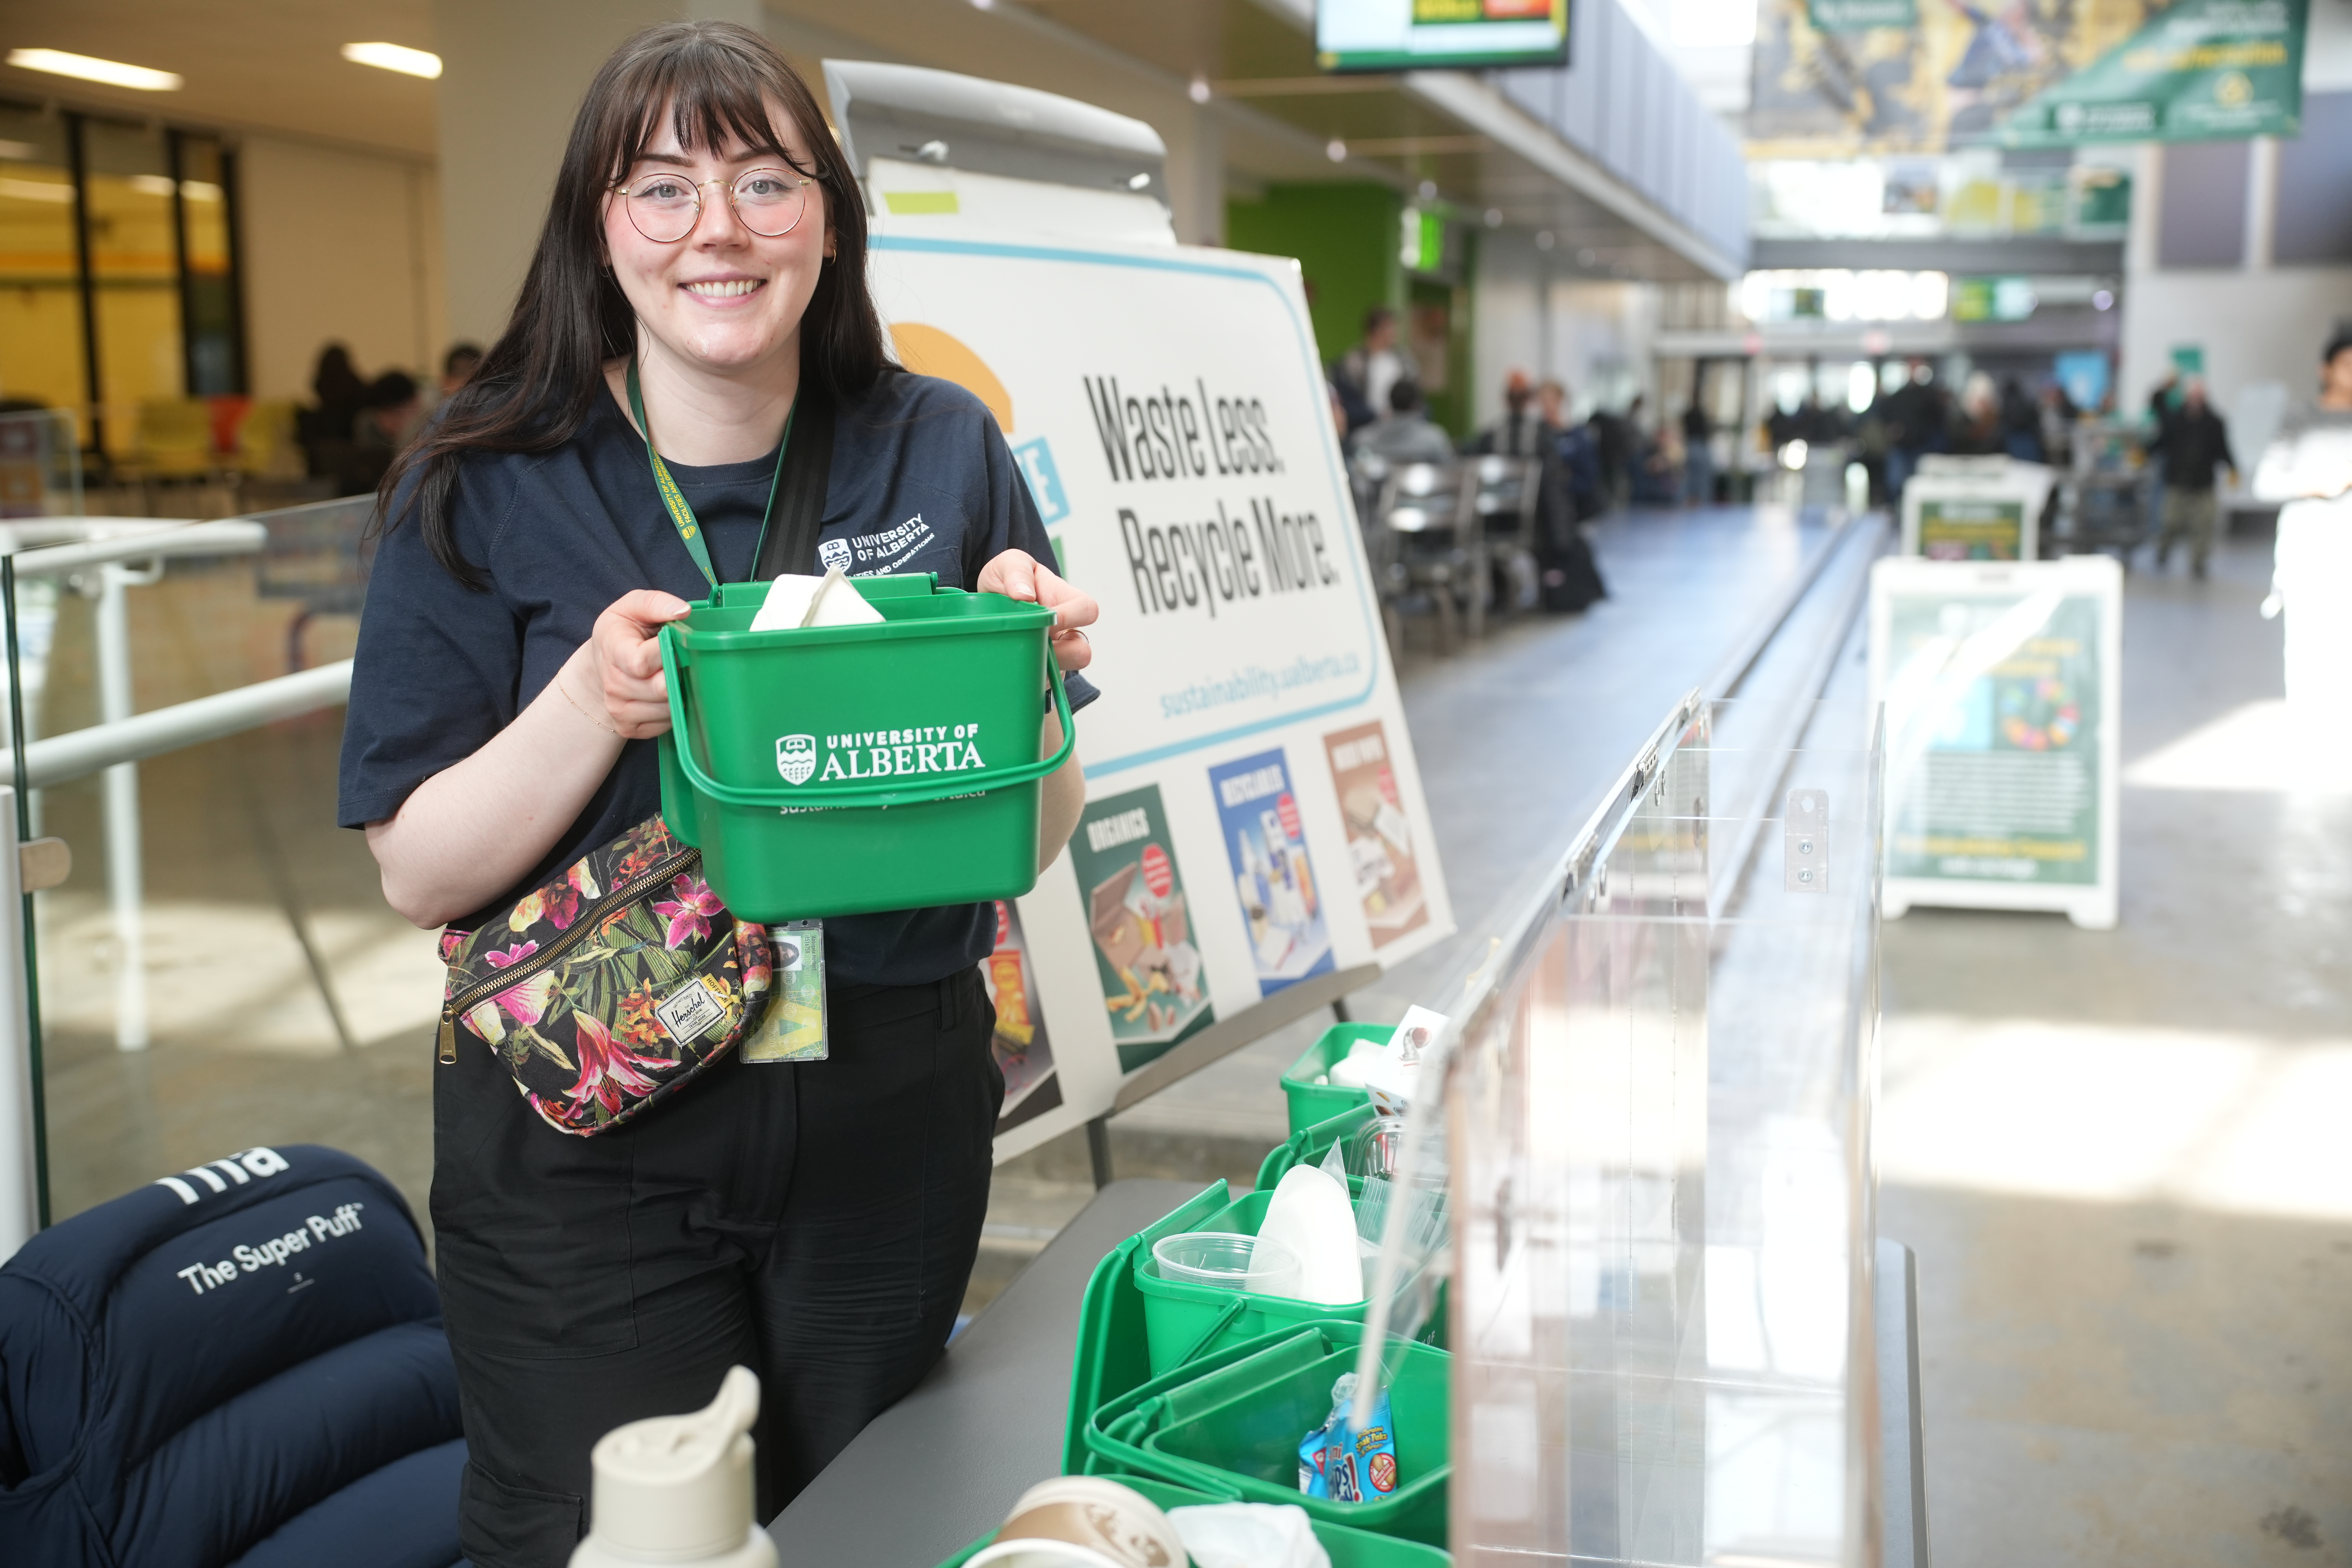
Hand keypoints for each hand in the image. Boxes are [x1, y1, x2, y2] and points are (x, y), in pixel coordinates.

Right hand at [586, 589, 692, 738]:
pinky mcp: (630, 728)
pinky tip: (670, 692)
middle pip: (661, 688)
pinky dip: (676, 709)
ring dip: (681, 692)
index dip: (667, 653)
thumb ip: (655, 604)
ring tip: (675, 674)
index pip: (641, 662)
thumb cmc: (622, 632)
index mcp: (612, 651)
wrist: (602, 662)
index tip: (677, 643)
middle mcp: (612, 685)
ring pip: (668, 708)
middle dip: (680, 673)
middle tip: (683, 660)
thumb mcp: (633, 606)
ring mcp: (619, 710)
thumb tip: (682, 611)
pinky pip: (666, 724)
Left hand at [980, 549, 1097, 671]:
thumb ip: (1017, 571)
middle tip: (1033, 640)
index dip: (1070, 616)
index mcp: (1064, 600)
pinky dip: (1026, 679)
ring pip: (1061, 672)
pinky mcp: (1038, 673)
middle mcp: (1064, 631)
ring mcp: (1052, 654)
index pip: (1087, 610)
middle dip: (1059, 652)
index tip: (1046, 616)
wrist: (983, 606)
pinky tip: (1010, 665)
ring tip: (1018, 652)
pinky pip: (1039, 685)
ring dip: (1040, 666)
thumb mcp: (1008, 564)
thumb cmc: (1005, 582)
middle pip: (1082, 651)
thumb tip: (1025, 595)